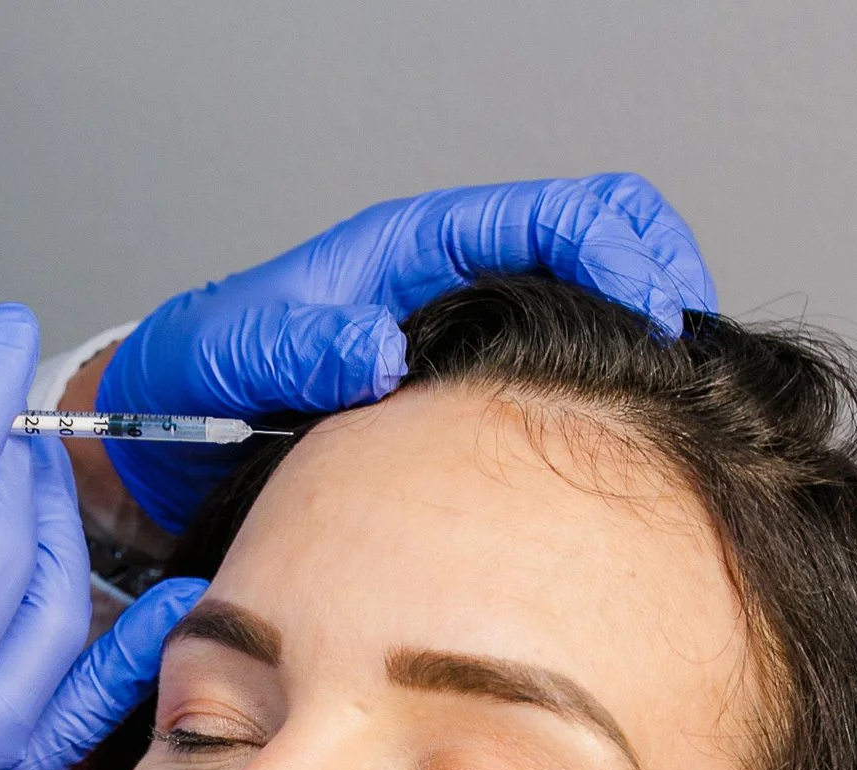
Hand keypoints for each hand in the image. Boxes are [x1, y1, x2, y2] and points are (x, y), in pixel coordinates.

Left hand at [100, 175, 714, 532]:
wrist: (160, 441)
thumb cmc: (190, 382)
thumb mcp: (227, 355)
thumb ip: (293, 344)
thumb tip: (378, 348)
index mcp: (411, 253)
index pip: (552, 215)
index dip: (621, 252)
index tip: (656, 318)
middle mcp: (453, 289)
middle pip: (604, 248)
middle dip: (664, 290)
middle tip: (696, 371)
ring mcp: (468, 349)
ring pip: (595, 325)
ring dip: (647, 359)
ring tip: (682, 420)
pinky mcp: (465, 414)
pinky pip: (561, 397)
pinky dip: (606, 418)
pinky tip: (620, 467)